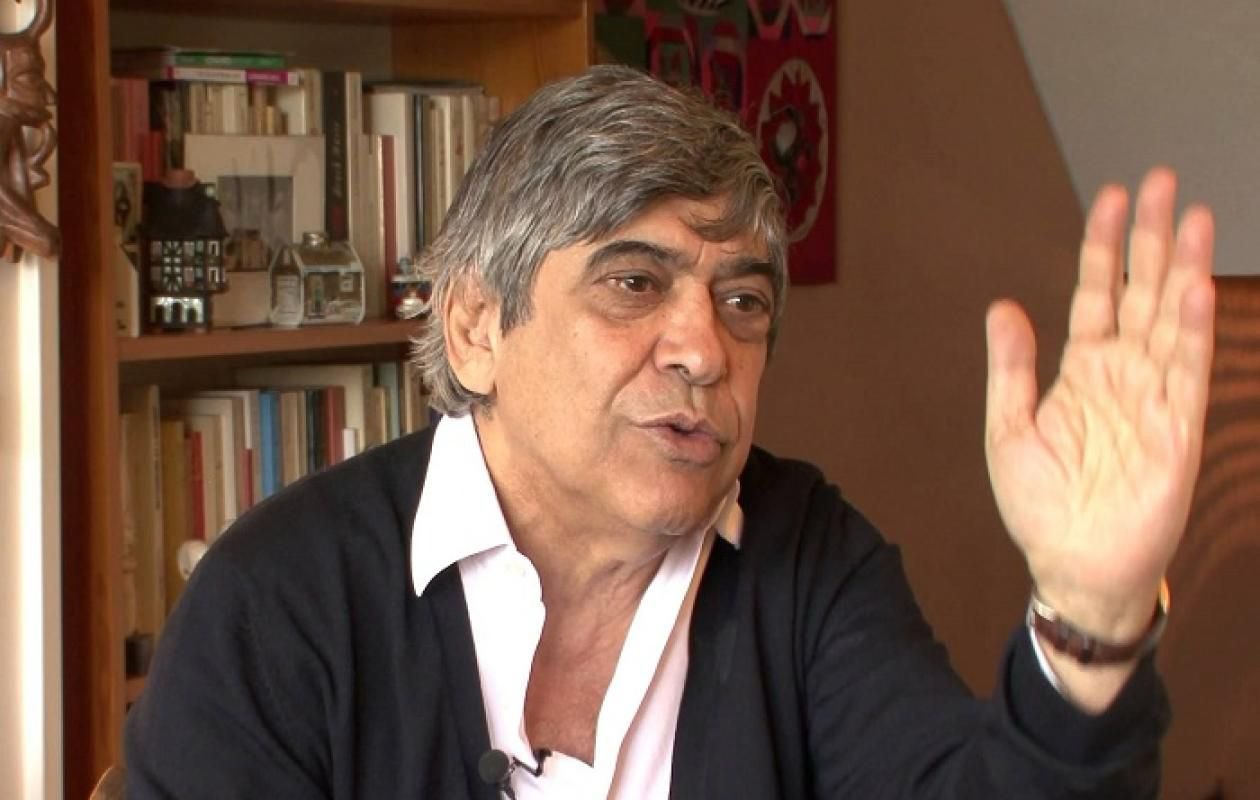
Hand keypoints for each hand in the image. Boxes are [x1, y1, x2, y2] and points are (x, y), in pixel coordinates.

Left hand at [984, 167, 1215, 646]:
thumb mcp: (1009, 428)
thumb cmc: (1042, 506)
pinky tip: (1195, 289)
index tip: (1110, 195)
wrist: (1070, 567)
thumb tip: (1004, 305)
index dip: (1103, 246)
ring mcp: (1154, 401)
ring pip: (1172, 321)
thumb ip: (1011, 367)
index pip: (1097, 294)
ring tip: (1190, 215)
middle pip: (1141, 293)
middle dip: (1150, 238)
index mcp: (1083, 372)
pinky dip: (1192, 332)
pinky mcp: (1176, 434)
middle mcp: (1123, 377)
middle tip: (1160, 181)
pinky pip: (1185, 375)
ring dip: (1181, 270)